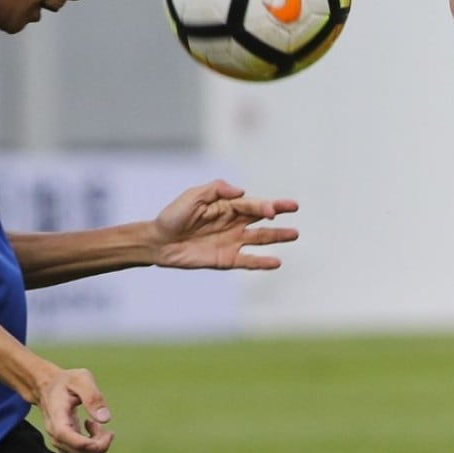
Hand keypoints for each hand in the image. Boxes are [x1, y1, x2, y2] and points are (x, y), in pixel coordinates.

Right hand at [37, 367, 113, 452]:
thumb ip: (93, 397)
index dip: (84, 442)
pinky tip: (94, 427)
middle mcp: (55, 432)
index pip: (65, 435)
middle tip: (110, 432)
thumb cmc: (66, 381)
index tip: (105, 436)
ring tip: (99, 426)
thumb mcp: (81, 379)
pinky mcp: (66, 441)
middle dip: (99, 445)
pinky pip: (80, 451)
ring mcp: (60, 439)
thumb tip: (105, 419)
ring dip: (97, 445)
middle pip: (77, 451)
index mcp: (57, 415)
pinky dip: (92, 444)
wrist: (48, 386)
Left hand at [150, 179, 298, 269]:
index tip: (272, 210)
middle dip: (278, 211)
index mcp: (227, 205)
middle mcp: (233, 222)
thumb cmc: (173, 216)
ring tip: (294, 234)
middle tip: (294, 207)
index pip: (251, 204)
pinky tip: (277, 262)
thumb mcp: (192, 196)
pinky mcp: (227, 259)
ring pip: (260, 238)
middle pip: (261, 217)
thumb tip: (242, 191)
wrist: (158, 242)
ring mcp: (232, 241)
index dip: (263, 205)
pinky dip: (262, 263)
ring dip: (277, 236)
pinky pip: (248, 261)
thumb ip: (217, 190)